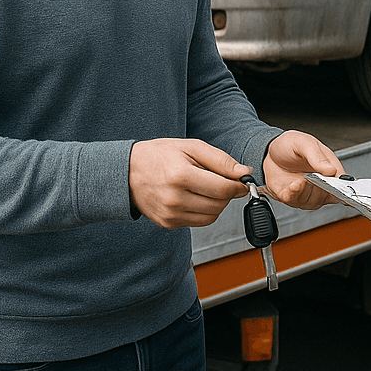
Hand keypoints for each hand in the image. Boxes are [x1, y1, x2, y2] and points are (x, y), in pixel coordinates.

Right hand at [129, 138, 251, 228]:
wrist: (126, 172)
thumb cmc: (159, 155)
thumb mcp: (191, 147)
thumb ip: (221, 160)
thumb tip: (245, 172)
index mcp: (181, 176)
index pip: (223, 189)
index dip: (239, 185)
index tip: (242, 179)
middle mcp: (175, 199)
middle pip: (219, 204)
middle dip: (228, 193)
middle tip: (222, 180)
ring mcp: (170, 214)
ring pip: (212, 216)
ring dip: (217, 203)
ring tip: (206, 187)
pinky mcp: (168, 223)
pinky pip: (198, 221)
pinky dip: (204, 210)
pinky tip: (195, 196)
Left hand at [262, 130, 344, 209]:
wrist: (268, 152)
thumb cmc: (289, 145)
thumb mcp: (304, 143)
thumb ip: (318, 156)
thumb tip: (332, 170)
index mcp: (328, 168)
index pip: (341, 182)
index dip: (338, 186)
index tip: (331, 183)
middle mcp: (320, 182)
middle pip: (329, 196)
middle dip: (320, 190)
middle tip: (312, 178)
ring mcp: (306, 192)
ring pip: (313, 202)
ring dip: (306, 193)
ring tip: (299, 181)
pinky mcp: (292, 197)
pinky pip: (295, 203)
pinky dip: (294, 196)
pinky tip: (292, 186)